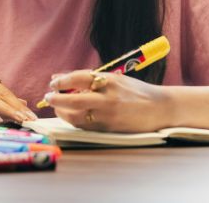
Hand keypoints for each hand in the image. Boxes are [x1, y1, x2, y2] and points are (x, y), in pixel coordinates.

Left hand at [43, 70, 172, 132]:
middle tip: (48, 97)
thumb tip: (62, 79)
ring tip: (57, 108)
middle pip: (75, 99)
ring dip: (63, 112)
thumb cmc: (135, 91)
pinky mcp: (110, 129)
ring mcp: (109, 116)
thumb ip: (91, 79)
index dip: (63, 80)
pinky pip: (86, 126)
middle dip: (57, 99)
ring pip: (77, 116)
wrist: (160, 109)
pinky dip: (74, 121)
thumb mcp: (115, 79)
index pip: (80, 78)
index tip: (53, 82)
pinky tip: (70, 116)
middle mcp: (109, 99)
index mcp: (110, 81)